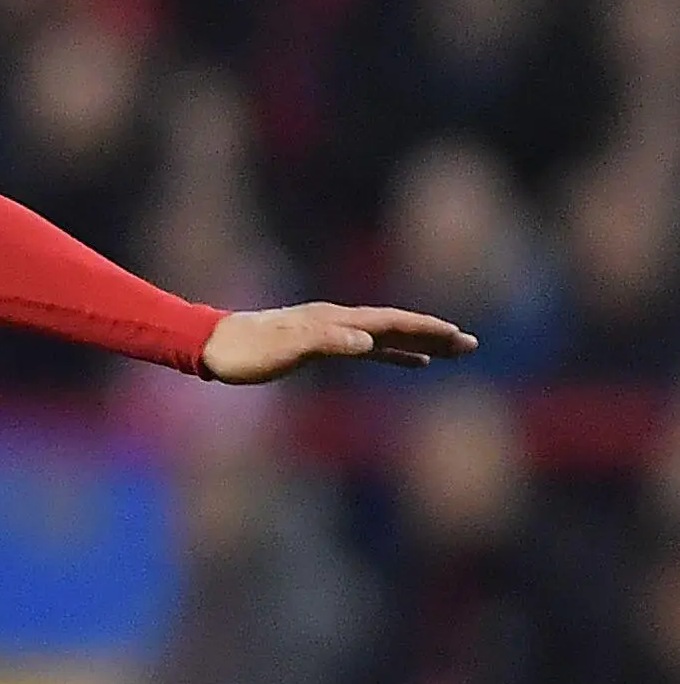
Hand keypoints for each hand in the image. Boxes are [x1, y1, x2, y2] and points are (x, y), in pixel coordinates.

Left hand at [199, 302, 476, 382]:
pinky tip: (409, 362)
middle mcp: (338, 321)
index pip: (390, 323)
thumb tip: (367, 343)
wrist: (211, 347)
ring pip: (386, 335)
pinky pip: (368, 347)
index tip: (457, 338)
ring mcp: (330, 332)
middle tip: (471, 345)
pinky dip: (393, 353)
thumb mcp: (287, 349)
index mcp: (335, 321)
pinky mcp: (320, 346)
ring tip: (450, 351)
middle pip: (396, 325)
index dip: (425, 331)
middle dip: (434, 335)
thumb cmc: (247, 351)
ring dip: (419, 343)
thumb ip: (327, 342)